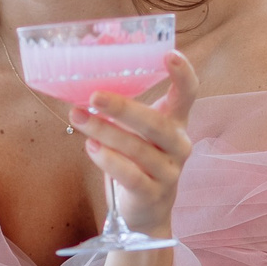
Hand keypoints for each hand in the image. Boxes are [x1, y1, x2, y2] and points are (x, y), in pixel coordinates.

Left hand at [71, 51, 197, 234]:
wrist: (145, 212)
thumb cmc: (137, 162)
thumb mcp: (135, 132)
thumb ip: (121, 110)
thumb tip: (85, 80)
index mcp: (176, 123)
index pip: (188, 94)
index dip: (183, 73)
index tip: (169, 53)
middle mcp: (178, 145)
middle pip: (156, 123)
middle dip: (124, 108)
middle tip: (94, 95)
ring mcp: (169, 171)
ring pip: (138, 149)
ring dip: (105, 132)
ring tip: (78, 118)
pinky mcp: (153, 194)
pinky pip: (131, 175)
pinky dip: (109, 161)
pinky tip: (91, 148)